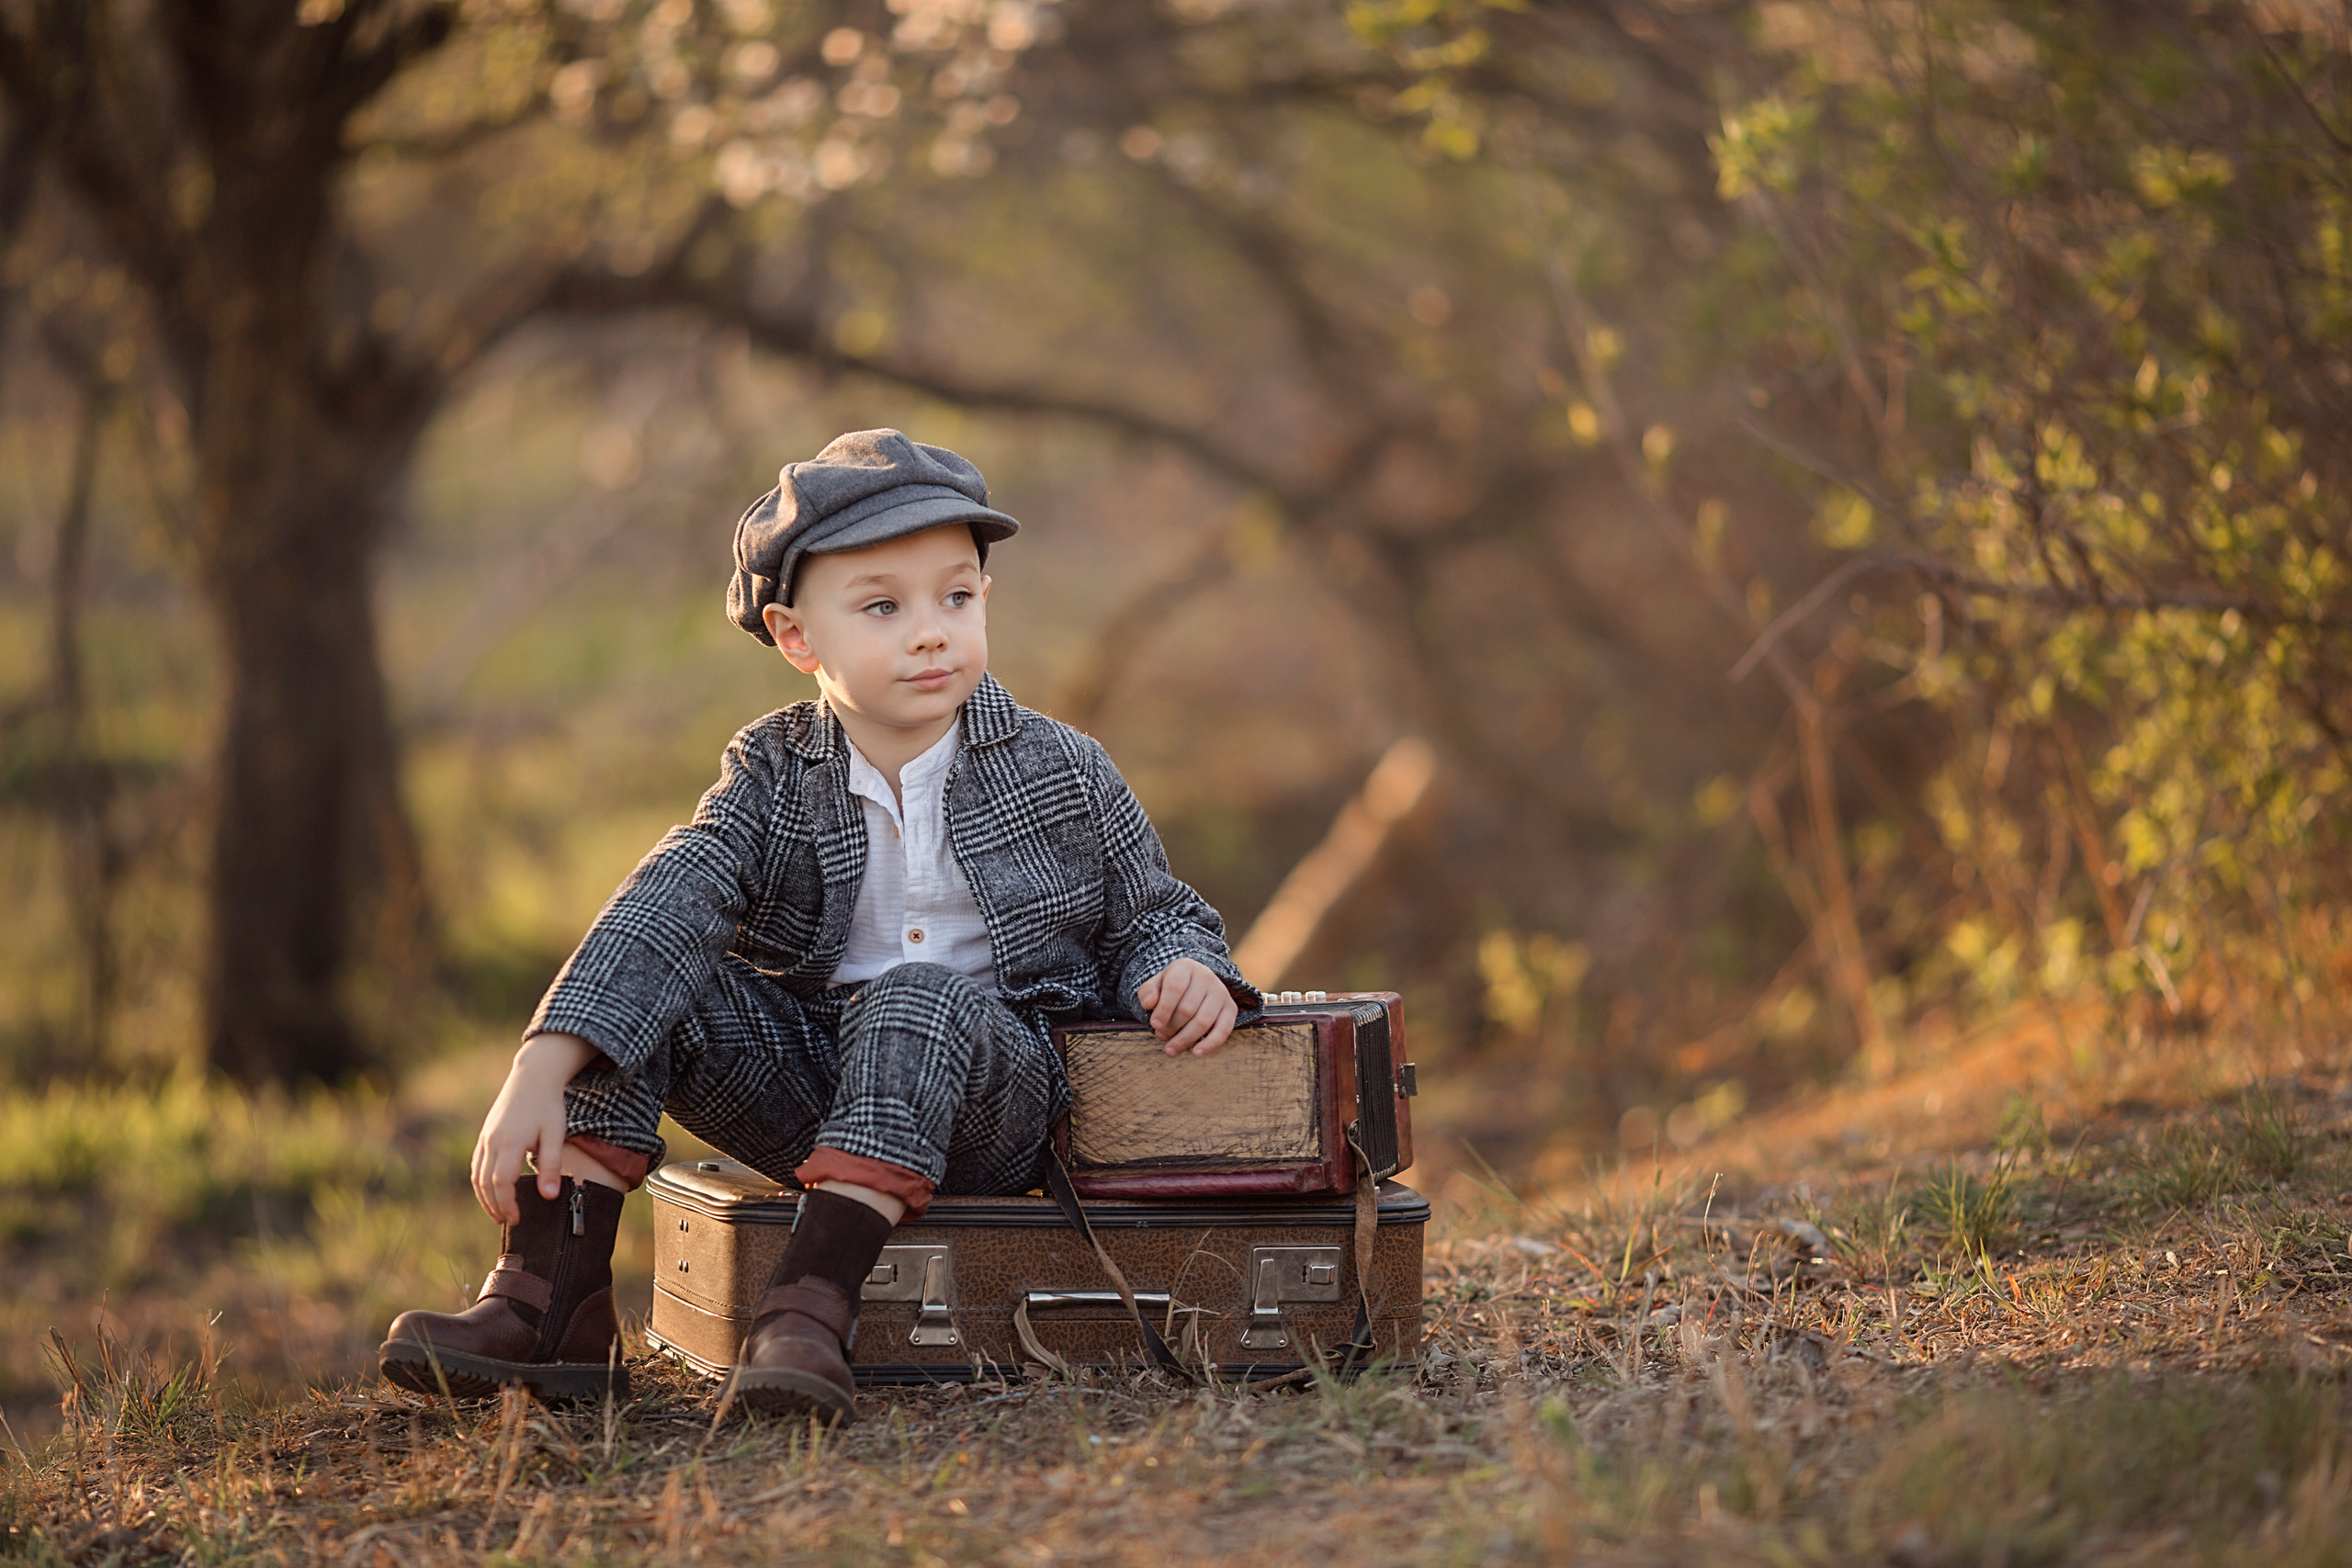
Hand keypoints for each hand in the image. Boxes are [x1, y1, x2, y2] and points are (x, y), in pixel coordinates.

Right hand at [471, 1033, 596, 1223]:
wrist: (532, 1077)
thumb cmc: (548, 1106)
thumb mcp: (555, 1134)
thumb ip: (551, 1165)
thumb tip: (549, 1196)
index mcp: (511, 1142)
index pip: (501, 1183)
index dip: (507, 1204)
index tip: (517, 1219)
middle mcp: (493, 1141)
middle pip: (485, 1183)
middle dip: (495, 1206)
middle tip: (509, 1222)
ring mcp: (485, 1138)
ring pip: (477, 1176)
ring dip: (485, 1198)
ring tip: (499, 1214)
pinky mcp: (484, 1135)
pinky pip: (476, 1165)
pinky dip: (481, 1183)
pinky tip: (491, 1193)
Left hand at [1136, 958, 1239, 1056]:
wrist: (1194, 982)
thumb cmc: (1171, 987)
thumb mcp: (1156, 984)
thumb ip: (1147, 992)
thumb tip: (1148, 1004)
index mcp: (1185, 967)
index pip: (1175, 987)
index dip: (1164, 1008)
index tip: (1154, 1025)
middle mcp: (1206, 976)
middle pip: (1187, 1008)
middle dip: (1171, 1027)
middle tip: (1160, 1036)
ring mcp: (1221, 992)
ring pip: (1203, 1021)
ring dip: (1185, 1039)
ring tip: (1170, 1049)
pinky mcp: (1230, 1008)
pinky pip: (1224, 1029)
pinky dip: (1210, 1044)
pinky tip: (1196, 1053)